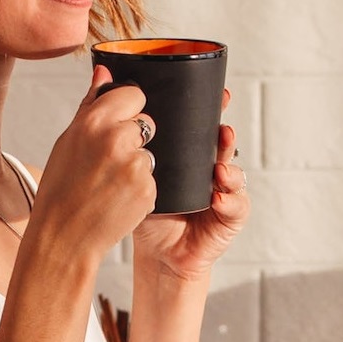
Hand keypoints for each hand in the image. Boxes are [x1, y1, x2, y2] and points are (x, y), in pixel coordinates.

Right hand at [31, 65, 157, 256]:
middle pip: (147, 124)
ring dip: (137, 165)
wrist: (63, 237)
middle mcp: (116, 139)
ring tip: (110, 184)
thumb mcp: (68, 142)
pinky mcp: (148, 189)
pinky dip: (140, 188)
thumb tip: (104, 70)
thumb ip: (91, 105)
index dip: (128, 110)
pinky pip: (152, 179)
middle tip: (109, 162)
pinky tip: (118, 199)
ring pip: (150, 153)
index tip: (116, 125)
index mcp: (93, 121)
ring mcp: (135, 165)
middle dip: (135, 139)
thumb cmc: (60, 190)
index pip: (134, 95)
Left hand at [132, 89, 248, 279]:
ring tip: (220, 168)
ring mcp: (223, 192)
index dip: (213, 112)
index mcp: (189, 158)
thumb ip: (124, 140)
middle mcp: (209, 171)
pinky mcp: (229, 217)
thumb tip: (105, 87)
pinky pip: (237, 206)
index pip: (203, 130)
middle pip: (223, 147)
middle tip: (221, 130)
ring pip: (235, 174)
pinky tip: (218, 198)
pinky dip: (230, 200)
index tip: (219, 97)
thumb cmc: (146, 214)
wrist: (157, 254)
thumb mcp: (133, 175)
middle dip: (225, 136)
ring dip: (231, 168)